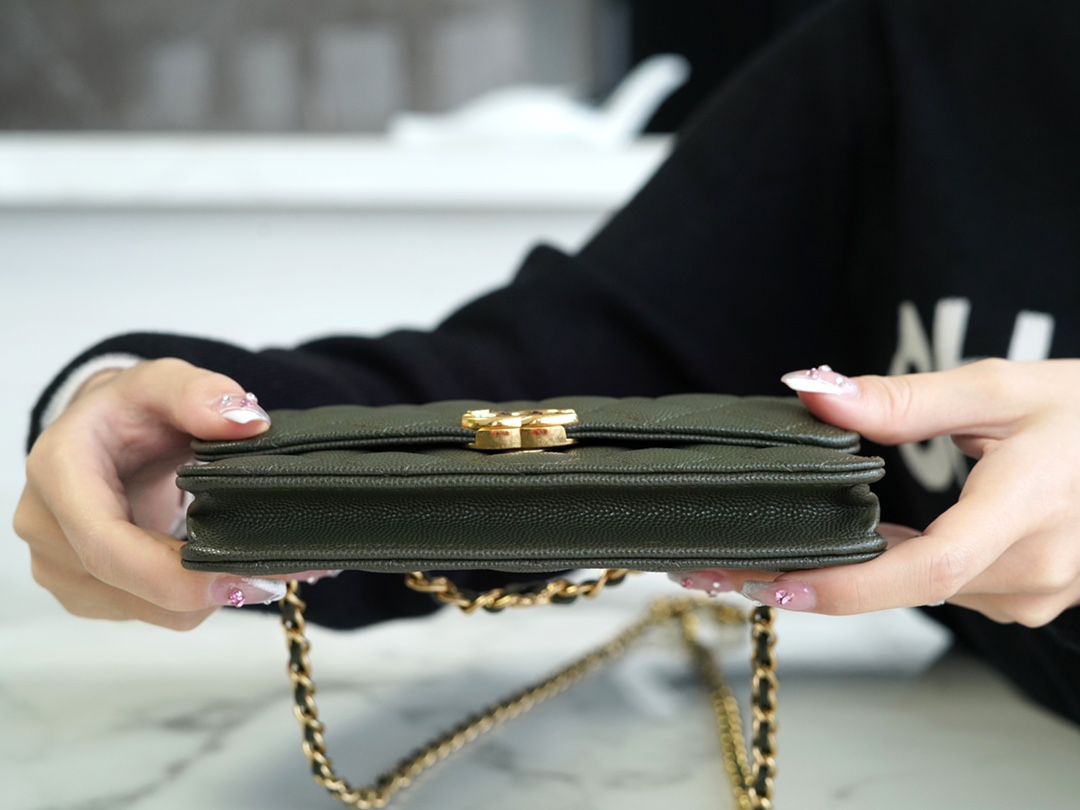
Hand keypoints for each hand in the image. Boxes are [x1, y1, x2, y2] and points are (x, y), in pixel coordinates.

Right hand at [12, 358, 297, 629]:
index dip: (174, 575)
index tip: (242, 577)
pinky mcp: (86, 590)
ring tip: (257, 559)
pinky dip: (196, 598)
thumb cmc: (131, 409)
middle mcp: (47, 528)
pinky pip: (151, 612)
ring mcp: (61, 567)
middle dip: (209, 588)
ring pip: (150, 611)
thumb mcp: (165, 382)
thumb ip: (200, 394)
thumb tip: (245, 420)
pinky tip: (222, 565)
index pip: (106, 545)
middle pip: (133, 589)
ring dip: (207, 595)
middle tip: (279, 571)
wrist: (107, 433)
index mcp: (59, 473)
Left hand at [674, 359, 1079, 626]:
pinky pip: (945, 585)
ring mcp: (1034, 590)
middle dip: (814, 579)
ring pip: (921, 587)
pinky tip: (856, 546)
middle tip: (722, 570)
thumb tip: (813, 390)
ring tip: (768, 553)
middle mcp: (1033, 567)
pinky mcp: (1027, 594)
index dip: (846, 586)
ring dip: (853, 573)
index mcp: (1029, 509)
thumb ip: (905, 399)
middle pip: (905, 585)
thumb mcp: (1000, 388)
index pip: (928, 566)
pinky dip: (897, 567)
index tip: (769, 582)